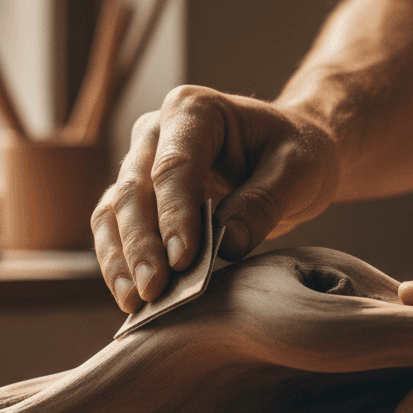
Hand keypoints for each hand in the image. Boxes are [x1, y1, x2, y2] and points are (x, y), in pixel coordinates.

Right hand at [91, 85, 338, 311]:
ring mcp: (140, 164)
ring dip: (120, 259)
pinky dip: (119, 264)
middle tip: (154, 289)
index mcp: (194, 110)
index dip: (174, 214)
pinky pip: (115, 231)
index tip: (182, 260)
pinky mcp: (138, 198)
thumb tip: (228, 246)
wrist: (289, 155)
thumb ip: (264, 204)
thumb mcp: (298, 171)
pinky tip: (131, 298)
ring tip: (136, 302)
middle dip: (141, 244)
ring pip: (113, 212)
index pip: (174, 166)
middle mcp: (156, 132)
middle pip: (135, 190)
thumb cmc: (295, 154)